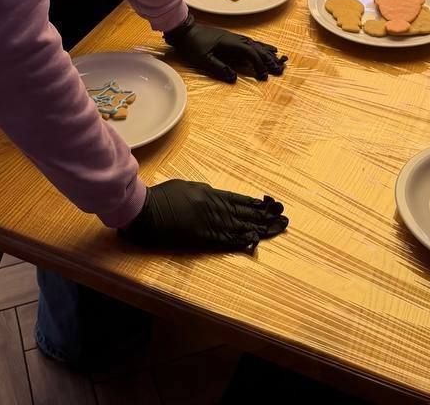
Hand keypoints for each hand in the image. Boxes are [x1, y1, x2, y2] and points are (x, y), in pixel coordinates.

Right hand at [121, 180, 287, 252]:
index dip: (255, 204)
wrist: (145, 209)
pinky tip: (254, 243)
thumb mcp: (185, 186)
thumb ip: (201, 191)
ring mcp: (207, 222)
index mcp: (208, 193)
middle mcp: (212, 206)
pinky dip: (240, 241)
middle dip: (264, 216)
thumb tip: (212, 192)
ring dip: (259, 228)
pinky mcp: (200, 237)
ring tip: (276, 229)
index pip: (237, 199)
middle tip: (284, 218)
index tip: (271, 206)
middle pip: (243, 213)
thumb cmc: (161, 196)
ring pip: (239, 226)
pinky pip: (224, 240)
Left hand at [164, 14, 286, 82]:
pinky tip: (265, 49)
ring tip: (279, 59)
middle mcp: (234, 38)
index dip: (258, 63)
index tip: (264, 76)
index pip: (249, 52)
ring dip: (267, 52)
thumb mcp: (203, 59)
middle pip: (256, 48)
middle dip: (268, 59)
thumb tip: (234, 78)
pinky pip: (250, 42)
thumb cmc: (192, 45)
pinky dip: (260, 46)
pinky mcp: (231, 39)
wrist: (185, 31)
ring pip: (255, 44)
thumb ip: (219, 68)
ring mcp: (233, 38)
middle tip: (280, 69)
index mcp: (229, 42)